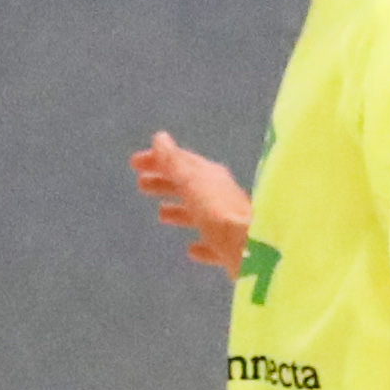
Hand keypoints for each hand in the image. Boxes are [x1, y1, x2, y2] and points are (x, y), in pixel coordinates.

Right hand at [130, 130, 250, 272]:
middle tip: (141, 184)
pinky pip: (212, 242)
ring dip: (179, 210)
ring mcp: (228, 222)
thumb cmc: (218, 214)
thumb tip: (160, 138)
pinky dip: (200, 243)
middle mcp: (221, 195)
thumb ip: (175, 163)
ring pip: (200, 212)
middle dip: (165, 182)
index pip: (181, 161)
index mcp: (211, 176)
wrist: (254, 251)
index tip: (135, 163)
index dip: (158, 160)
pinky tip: (191, 250)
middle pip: (190, 185)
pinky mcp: (232, 249)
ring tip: (160, 214)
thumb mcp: (192, 183)